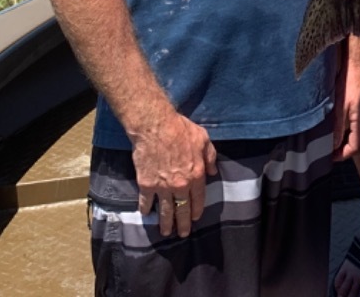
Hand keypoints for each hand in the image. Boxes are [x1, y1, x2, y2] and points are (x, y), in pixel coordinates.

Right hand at [132, 109, 217, 237]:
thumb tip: (213, 172)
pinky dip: (146, 209)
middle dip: (183, 224)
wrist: (155, 126)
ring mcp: (162, 187)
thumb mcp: (204, 139)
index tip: (195, 218)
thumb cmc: (181, 130)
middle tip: (183, 234)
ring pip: (165, 210)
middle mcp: (180, 185)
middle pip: (183, 209)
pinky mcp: (146, 184)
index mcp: (196, 175)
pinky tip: (146, 214)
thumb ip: (210, 157)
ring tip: (166, 232)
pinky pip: (146, 201)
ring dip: (165, 223)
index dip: (197, 210)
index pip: (198, 198)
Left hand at [332, 38, 359, 161]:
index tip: (329, 158)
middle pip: (359, 143)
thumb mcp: (339, 106)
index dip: (342, 155)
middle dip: (344, 149)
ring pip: (359, 134)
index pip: (355, 147)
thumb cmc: (349, 82)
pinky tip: (340, 127)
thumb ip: (336, 128)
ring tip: (332, 142)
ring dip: (347, 140)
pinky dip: (350, 131)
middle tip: (329, 152)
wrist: (358, 61)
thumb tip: (332, 146)